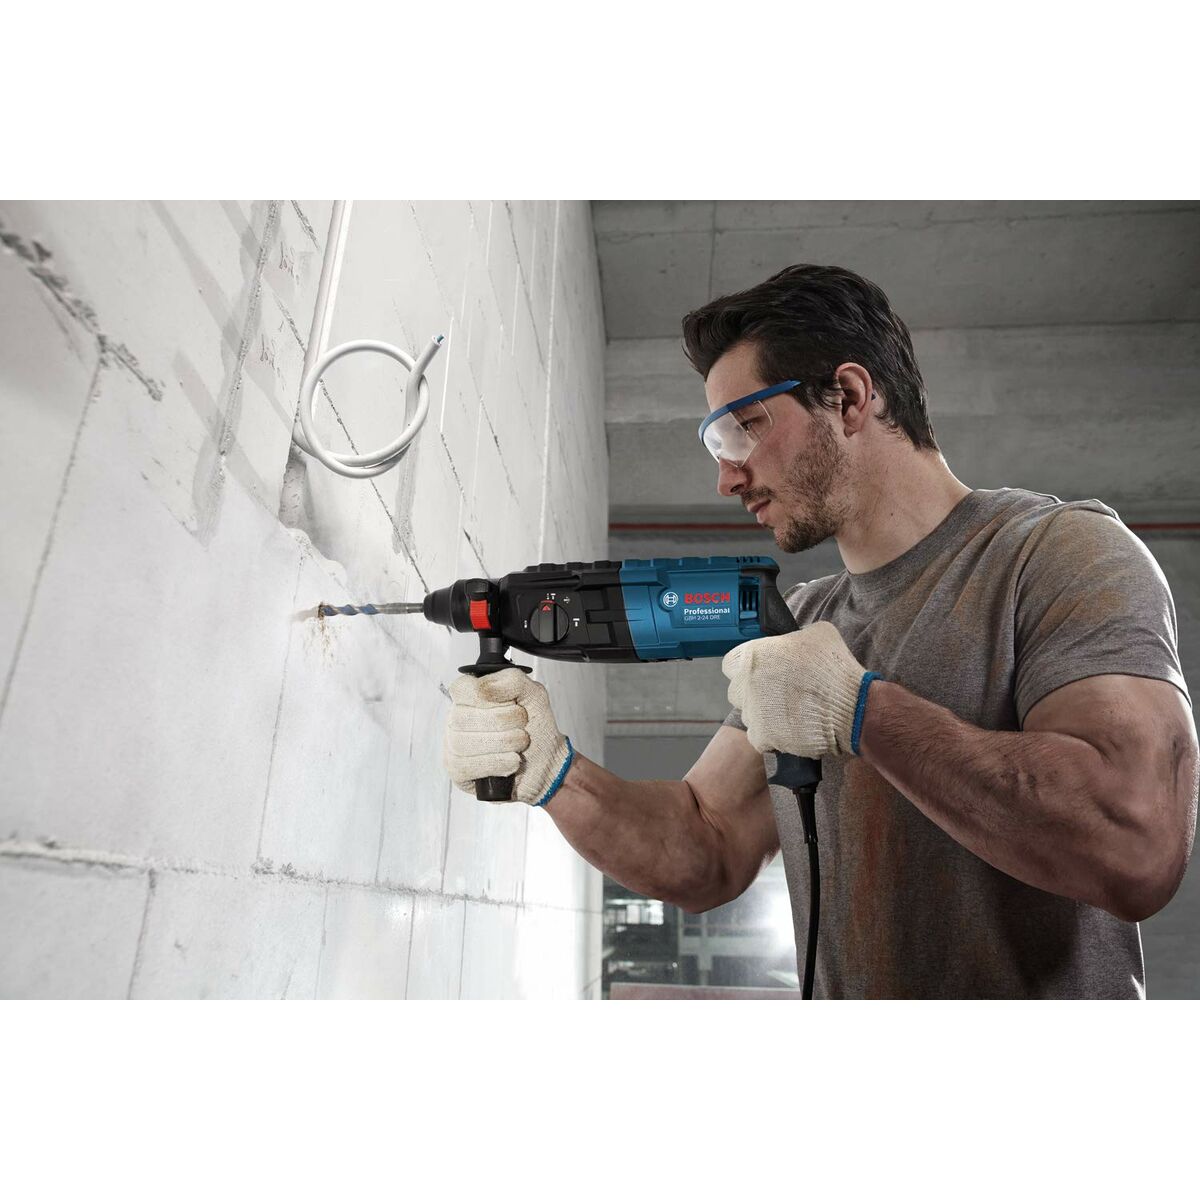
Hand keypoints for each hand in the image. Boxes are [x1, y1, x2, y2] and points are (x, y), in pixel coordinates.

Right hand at [443, 667, 573, 805]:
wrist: (547, 763)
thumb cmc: (535, 729)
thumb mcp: (533, 695)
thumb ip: (512, 681)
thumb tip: (483, 687)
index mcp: (472, 696)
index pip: (461, 688)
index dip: (486, 695)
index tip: (510, 702)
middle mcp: (458, 718)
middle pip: (463, 717)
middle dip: (504, 721)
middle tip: (522, 725)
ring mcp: (454, 745)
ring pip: (464, 743)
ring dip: (503, 743)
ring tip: (520, 743)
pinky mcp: (457, 770)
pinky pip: (467, 766)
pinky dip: (497, 763)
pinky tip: (511, 760)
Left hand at [721, 622, 873, 757]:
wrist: (850, 707)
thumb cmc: (835, 669)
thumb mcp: (818, 634)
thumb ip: (795, 637)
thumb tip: (794, 641)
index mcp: (754, 655)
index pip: (731, 662)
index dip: (746, 667)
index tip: (760, 672)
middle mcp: (747, 682)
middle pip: (738, 690)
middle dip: (753, 692)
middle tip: (777, 693)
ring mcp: (752, 710)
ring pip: (749, 714)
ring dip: (763, 713)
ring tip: (789, 712)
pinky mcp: (761, 735)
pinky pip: (758, 736)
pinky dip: (771, 735)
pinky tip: (790, 727)